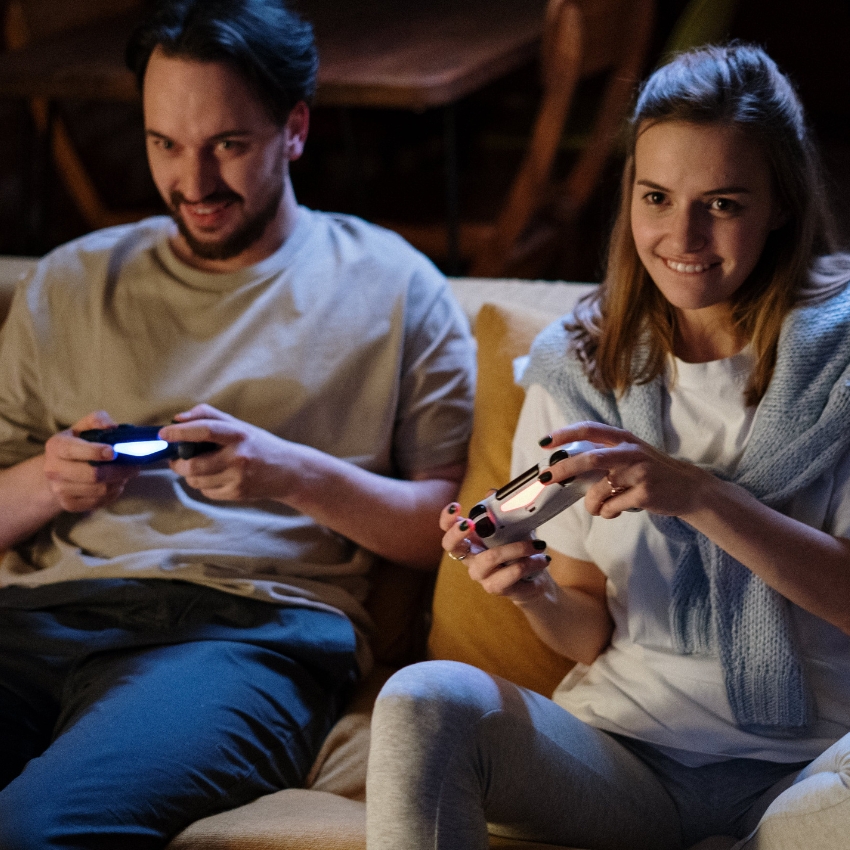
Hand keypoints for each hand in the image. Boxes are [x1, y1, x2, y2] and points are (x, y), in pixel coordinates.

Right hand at [43, 411, 140, 511]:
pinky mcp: (69, 504)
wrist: (59, 470)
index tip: (114, 452)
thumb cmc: (77, 444)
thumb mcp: (83, 427)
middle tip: (134, 466)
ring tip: (126, 474)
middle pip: (93, 475)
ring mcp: (59, 490)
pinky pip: (99, 502)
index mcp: (56, 446)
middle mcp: (53, 469)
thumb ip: (98, 420)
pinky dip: (113, 493)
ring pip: (99, 490)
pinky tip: (116, 484)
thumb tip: (112, 426)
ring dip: (119, 482)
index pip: (74, 450)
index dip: (96, 452)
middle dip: (119, 471)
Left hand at [159, 404, 300, 501]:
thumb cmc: (260, 445)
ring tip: (198, 467)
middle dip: (178, 463)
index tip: (164, 433)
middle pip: (194, 464)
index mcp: (239, 434)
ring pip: (196, 480)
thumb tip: (178, 418)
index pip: (205, 430)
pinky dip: (204, 485)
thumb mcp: (240, 425)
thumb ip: (209, 416)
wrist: (289, 471)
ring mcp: (238, 478)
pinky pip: (207, 491)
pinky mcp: (237, 494)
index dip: (180, 432)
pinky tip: (216, 477)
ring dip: (189, 474)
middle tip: (176, 458)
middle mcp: (238, 457)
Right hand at [439, 502, 551, 600]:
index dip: (447, 518)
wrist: (536, 578)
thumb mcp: (514, 526)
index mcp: (471, 540)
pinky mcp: (496, 588)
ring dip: (517, 548)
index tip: (456, 506)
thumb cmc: (520, 549)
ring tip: (538, 544)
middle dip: (458, 532)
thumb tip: (493, 492)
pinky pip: (511, 573)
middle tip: (472, 523)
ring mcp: (481, 575)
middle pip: (451, 546)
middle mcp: (470, 558)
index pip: (448, 528)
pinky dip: (530, 563)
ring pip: (490, 557)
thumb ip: (503, 510)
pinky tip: (542, 559)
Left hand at [539, 421, 714, 518]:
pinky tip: (615, 511)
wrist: (688, 488)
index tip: (544, 442)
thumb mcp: (629, 454)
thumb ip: (603, 454)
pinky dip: (606, 513)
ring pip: (597, 492)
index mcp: (623, 438)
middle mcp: (630, 452)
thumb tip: (564, 466)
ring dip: (591, 505)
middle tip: (546, 478)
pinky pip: (611, 508)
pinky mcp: (644, 493)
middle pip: (589, 459)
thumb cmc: (650, 471)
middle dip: (564, 469)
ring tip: (598, 507)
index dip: (564, 434)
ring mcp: (639, 472)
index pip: (589, 429)